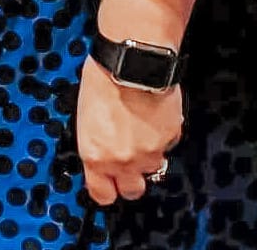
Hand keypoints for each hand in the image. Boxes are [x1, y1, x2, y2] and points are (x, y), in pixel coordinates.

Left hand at [74, 56, 182, 205]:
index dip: (106, 189)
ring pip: (153, 168)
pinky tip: (154, 115)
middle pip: (133, 190)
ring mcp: (149, 153)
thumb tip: (104, 153)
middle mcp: (123, 161)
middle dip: (131, 179)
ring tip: (141, 129)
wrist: (132, 63)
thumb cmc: (102, 80)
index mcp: (96, 156)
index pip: (102, 194)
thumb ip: (98, 145)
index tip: (108, 184)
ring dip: (148, 155)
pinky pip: (168, 146)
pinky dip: (163, 136)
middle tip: (129, 160)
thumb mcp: (87, 118)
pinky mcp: (170, 140)